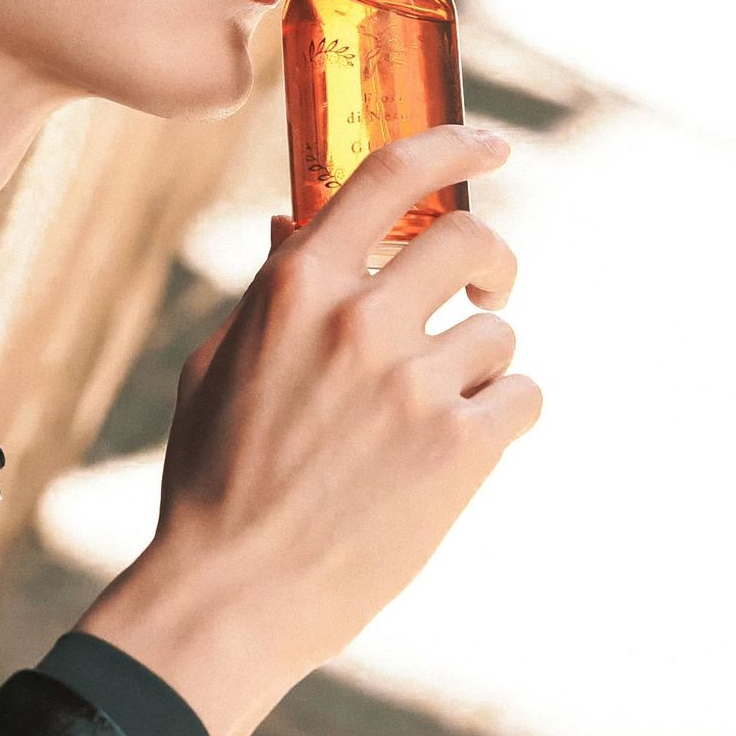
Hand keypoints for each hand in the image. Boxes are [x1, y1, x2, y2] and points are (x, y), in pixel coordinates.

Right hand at [75, 125, 542, 735]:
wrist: (232, 591)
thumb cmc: (212, 480)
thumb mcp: (217, 365)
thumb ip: (267, 291)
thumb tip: (290, 224)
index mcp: (295, 286)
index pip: (391, 175)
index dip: (455, 145)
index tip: (492, 146)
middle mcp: (357, 320)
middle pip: (469, 239)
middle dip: (492, 262)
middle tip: (484, 293)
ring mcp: (412, 384)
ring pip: (499, 334)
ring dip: (481, 364)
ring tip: (436, 411)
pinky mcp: (457, 448)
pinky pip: (522, 397)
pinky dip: (502, 417)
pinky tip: (459, 448)